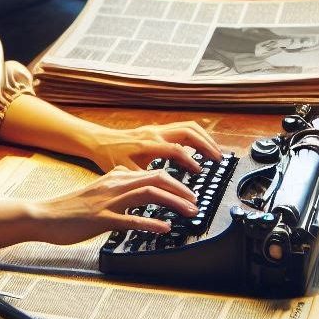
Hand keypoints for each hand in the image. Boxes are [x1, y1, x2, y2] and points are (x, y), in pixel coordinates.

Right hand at [26, 167, 198, 245]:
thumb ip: (119, 188)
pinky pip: (130, 219)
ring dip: (173, 202)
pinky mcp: (101, 219)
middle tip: (196, 203)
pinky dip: (151, 223)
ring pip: (148, 195)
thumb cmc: (71, 208)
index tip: (191, 193)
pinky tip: (164, 228)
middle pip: (156, 179)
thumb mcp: (99, 191)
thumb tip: (138, 187)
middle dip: (181, 190)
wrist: (44, 215)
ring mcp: (108, 201)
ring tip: (189, 213)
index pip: (153, 173)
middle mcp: (115, 185)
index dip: (176, 182)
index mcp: (116, 177)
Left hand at [84, 121, 223, 173]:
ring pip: (189, 126)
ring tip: (215, 152)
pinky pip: (183, 128)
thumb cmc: (110, 156)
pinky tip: (201, 147)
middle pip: (189, 131)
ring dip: (204, 138)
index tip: (200, 172)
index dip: (190, 161)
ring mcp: (158, 129)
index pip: (176, 150)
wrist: (100, 141)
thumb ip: (143, 179)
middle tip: (219, 158)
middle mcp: (156, 133)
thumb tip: (159, 192)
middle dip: (206, 144)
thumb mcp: (125, 171)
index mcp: (148, 143)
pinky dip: (196, 136)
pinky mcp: (158, 129)